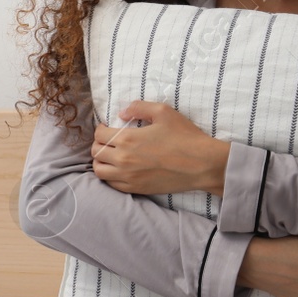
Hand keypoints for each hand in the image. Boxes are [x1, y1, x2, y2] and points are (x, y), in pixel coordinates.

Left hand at [92, 100, 229, 196]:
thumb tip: (122, 112)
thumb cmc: (185, 137)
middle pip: (96, 152)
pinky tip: (119, 169)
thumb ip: (139, 107)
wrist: (202, 165)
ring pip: (100, 171)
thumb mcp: (163, 112)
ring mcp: (129, 177)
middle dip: (99, 144)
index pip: (99, 135)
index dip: (100, 129)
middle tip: (108, 141)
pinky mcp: (137, 189)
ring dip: (101, 161)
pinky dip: (110, 176)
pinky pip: (112, 184)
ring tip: (111, 156)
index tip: (107, 127)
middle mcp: (124, 159)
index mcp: (127, 139)